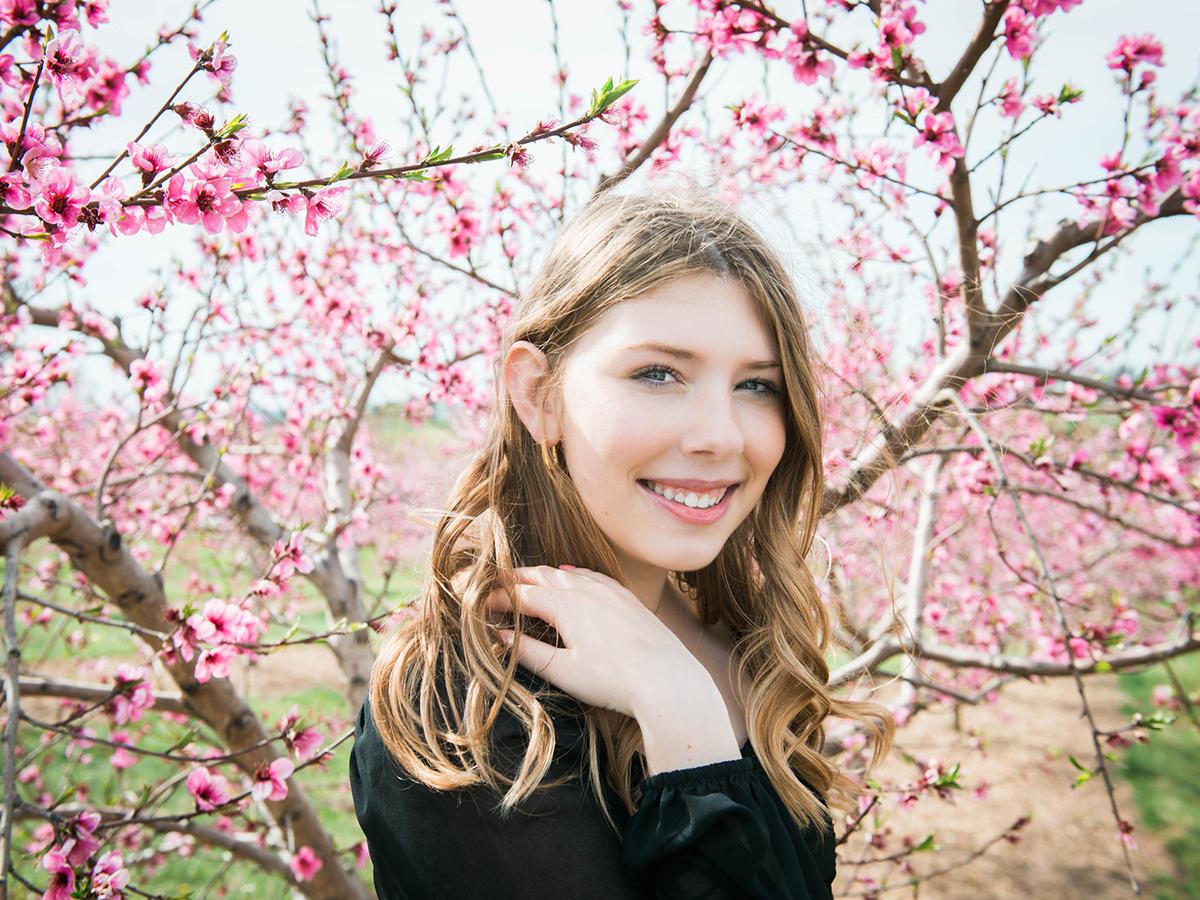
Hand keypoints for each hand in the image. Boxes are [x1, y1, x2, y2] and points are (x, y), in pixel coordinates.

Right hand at [484, 565, 705, 720]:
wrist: (666, 679)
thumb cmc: (612, 680)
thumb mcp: (563, 671)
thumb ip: (528, 651)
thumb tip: (500, 634)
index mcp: (565, 605)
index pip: (521, 594)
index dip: (497, 597)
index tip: (479, 603)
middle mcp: (586, 589)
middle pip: (542, 575)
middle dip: (515, 579)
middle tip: (495, 584)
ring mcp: (609, 590)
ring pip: (567, 573)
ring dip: (543, 574)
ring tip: (526, 578)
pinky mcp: (627, 598)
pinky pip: (593, 575)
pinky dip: (573, 573)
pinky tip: (571, 575)